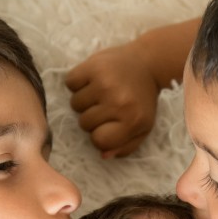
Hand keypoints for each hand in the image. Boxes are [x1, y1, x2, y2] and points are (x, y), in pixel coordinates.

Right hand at [65, 43, 159, 158]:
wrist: (147, 63)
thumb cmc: (142, 100)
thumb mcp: (142, 128)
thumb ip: (125, 146)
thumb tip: (103, 154)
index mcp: (132, 120)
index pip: (98, 141)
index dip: (99, 135)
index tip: (107, 126)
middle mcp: (118, 102)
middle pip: (84, 123)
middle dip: (92, 117)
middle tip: (106, 105)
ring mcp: (105, 83)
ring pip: (74, 105)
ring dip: (84, 101)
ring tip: (100, 92)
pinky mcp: (93, 66)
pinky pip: (70, 83)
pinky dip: (77, 83)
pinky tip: (92, 80)